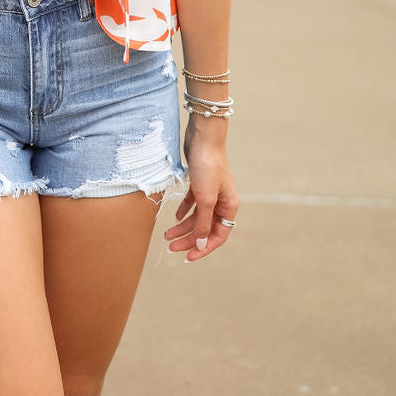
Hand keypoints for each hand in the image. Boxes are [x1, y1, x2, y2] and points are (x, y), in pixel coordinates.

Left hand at [162, 119, 239, 261]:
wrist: (203, 137)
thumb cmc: (208, 166)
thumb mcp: (205, 198)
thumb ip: (204, 222)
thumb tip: (202, 243)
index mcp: (229, 207)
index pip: (218, 235)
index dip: (203, 248)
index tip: (187, 257)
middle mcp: (222, 201)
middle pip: (205, 227)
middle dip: (189, 239)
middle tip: (171, 247)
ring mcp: (210, 192)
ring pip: (197, 216)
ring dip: (183, 226)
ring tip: (166, 235)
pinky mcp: (199, 183)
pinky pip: (192, 203)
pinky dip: (184, 211)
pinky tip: (174, 217)